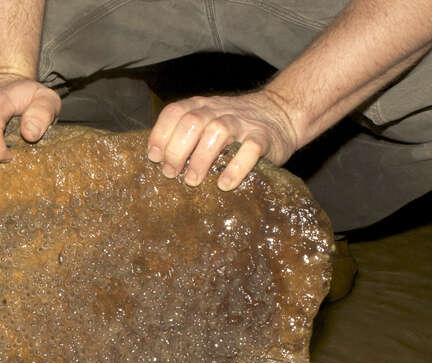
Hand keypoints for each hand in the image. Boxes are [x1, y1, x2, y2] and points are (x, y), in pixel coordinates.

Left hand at [146, 90, 298, 190]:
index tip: (154, 158)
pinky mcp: (263, 137)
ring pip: (217, 132)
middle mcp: (219, 110)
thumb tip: (158, 161)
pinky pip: (249, 149)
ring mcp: (242, 122)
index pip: (174, 112)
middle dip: (177, 150)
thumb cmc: (232, 128)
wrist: (279, 114)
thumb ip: (184, 134)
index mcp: (200, 106)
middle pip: (192, 122)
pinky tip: (224, 184)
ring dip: (200, 159)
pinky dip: (235, 168)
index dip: (160, 134)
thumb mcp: (206, 122)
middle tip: (172, 173)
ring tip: (193, 181)